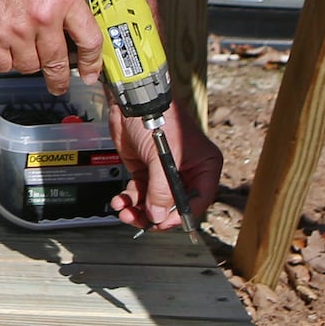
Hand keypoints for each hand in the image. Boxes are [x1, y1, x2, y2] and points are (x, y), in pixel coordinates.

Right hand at [0, 0, 104, 99]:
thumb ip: (64, 1)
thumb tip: (72, 26)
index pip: (89, 40)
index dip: (92, 62)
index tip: (90, 72)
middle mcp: (42, 17)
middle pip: (57, 62)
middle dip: (59, 78)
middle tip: (58, 83)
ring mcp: (16, 30)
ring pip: (29, 66)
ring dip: (29, 63)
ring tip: (25, 50)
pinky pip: (3, 64)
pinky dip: (4, 61)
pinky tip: (5, 49)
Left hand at [108, 103, 222, 232]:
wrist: (131, 102)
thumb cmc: (157, 118)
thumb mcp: (162, 157)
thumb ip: (160, 189)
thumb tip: (157, 217)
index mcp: (204, 166)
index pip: (198, 200)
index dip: (181, 215)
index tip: (164, 223)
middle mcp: (186, 172)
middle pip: (174, 205)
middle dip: (155, 215)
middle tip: (141, 222)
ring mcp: (163, 172)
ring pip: (154, 203)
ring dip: (139, 211)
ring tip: (125, 212)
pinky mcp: (145, 170)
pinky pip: (140, 193)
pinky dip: (130, 200)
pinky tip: (120, 201)